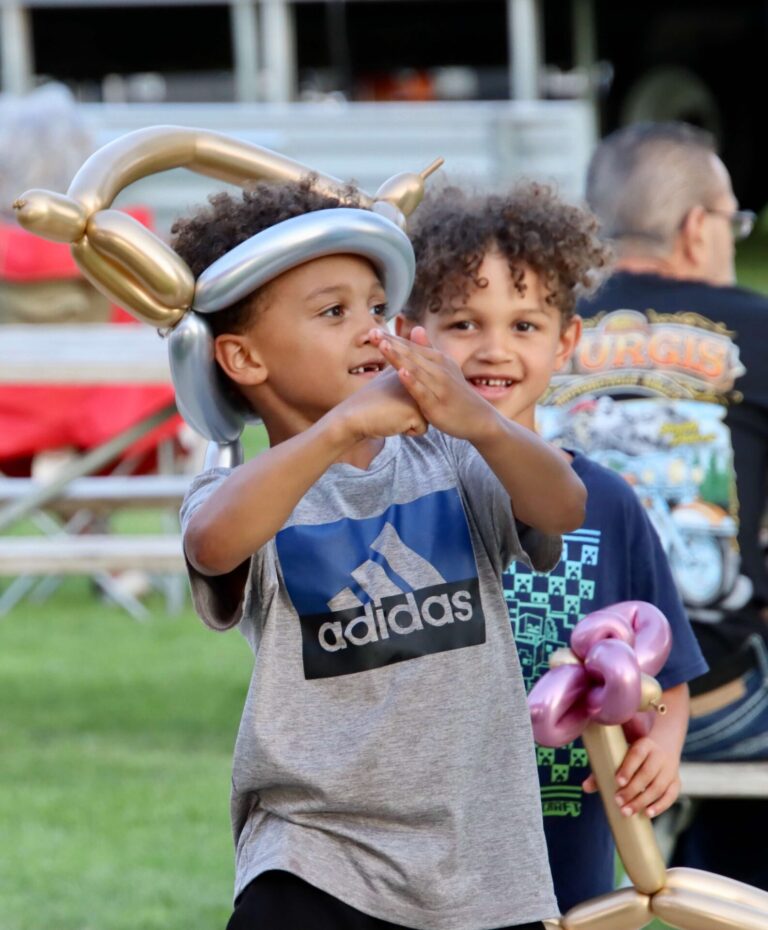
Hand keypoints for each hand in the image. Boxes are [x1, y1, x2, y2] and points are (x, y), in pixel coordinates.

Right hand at [333, 366, 427, 441]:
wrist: (354, 417)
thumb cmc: (370, 404)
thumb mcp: (389, 384)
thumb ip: (406, 383)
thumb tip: (421, 388)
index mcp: (411, 368)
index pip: (422, 394)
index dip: (406, 403)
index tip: (389, 399)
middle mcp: (418, 378)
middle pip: (426, 406)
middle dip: (409, 412)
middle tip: (389, 407)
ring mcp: (418, 393)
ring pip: (426, 417)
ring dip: (410, 422)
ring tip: (391, 413)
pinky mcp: (416, 411)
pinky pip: (422, 429)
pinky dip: (408, 431)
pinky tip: (393, 422)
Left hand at [369, 326, 497, 442]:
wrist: (478, 418)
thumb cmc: (457, 394)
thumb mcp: (444, 368)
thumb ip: (428, 349)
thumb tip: (416, 328)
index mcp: (439, 359)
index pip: (411, 346)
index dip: (392, 338)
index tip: (372, 330)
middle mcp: (439, 369)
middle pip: (411, 354)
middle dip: (391, 343)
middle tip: (371, 333)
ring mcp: (439, 386)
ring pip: (415, 369)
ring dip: (398, 357)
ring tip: (382, 346)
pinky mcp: (437, 404)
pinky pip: (422, 391)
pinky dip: (412, 381)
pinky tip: (400, 373)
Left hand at [582, 736, 680, 817]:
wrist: (664, 744)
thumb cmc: (635, 753)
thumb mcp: (621, 753)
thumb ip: (603, 768)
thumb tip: (585, 787)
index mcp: (644, 745)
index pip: (637, 755)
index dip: (628, 768)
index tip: (618, 781)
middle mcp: (659, 756)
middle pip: (647, 773)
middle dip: (633, 790)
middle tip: (618, 802)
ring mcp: (670, 769)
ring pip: (658, 786)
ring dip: (643, 801)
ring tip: (628, 811)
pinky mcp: (676, 781)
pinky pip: (671, 795)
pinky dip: (661, 805)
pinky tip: (648, 813)